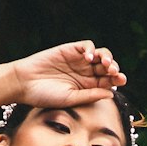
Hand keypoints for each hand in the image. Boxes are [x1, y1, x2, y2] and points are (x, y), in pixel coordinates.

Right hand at [10, 41, 125, 109]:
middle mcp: (85, 73)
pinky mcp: (70, 50)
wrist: (26, 84)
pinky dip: (91, 49)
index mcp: (87, 88)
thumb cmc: (46, 96)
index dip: (116, 80)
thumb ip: (90, 96)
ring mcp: (78, 61)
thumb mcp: (70, 99)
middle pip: (106, 68)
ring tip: (105, 63)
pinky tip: (88, 58)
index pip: (107, 82)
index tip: (121, 81)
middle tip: (115, 72)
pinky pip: (86, 46)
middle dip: (114, 68)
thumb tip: (111, 93)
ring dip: (106, 57)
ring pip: (99, 55)